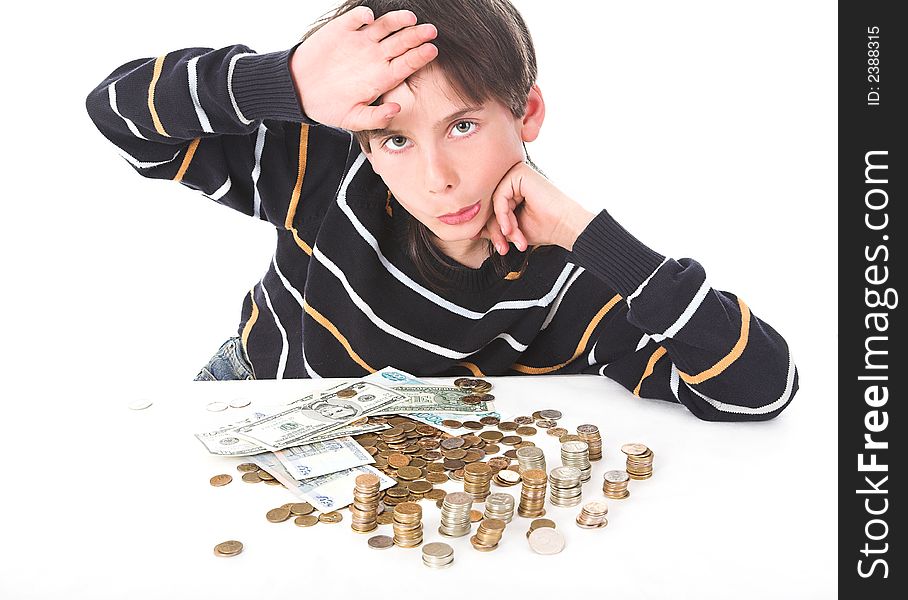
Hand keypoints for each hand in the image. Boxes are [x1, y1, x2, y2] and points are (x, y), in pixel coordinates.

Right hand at [290, 7, 437, 130]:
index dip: (420, 57)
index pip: (407, 64)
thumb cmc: (330, 106)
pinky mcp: (343, 30)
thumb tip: (396, 110)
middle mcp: (376, 56)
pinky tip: (369, 17)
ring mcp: (361, 41)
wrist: (301, 91)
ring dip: (397, 21)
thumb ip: (375, 117)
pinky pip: (357, 19)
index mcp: (382, 77)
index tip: (432, 51)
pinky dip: (363, 16)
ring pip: (385, 26)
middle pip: (402, 42)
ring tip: (409, 19)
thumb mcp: (352, 119)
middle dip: (417, 36)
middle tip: (430, 31)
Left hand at [474, 161, 595, 253]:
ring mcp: (516, 173)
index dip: (493, 230)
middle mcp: (514, 178)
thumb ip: (493, 226)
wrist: (566, 227)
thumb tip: (472, 230)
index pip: (491, 208)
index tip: (500, 248)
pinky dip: (502, 215)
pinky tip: (511, 227)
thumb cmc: (544, 227)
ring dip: (500, 225)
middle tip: (504, 248)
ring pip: (493, 201)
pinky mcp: (519, 173)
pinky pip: (499, 195)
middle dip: (495, 230)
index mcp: (513, 189)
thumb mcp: (512, 229)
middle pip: (490, 204)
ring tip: (514, 238)